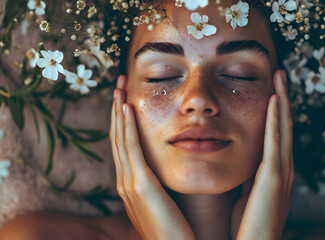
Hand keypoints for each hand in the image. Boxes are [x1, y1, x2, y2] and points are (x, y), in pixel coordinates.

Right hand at [109, 75, 194, 239]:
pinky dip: (127, 128)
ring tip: (119, 87)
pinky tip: (126, 108)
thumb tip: (159, 171)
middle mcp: (124, 180)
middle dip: (116, 109)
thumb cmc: (172, 228)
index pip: (122, 145)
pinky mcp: (140, 185)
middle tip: (118, 84)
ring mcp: (129, 183)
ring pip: (120, 139)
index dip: (120, 120)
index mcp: (130, 183)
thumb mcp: (160, 201)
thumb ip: (154, 185)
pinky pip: (131, 150)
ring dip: (118, 111)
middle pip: (116, 137)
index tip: (124, 98)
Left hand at [234, 70, 294, 239]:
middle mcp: (281, 169)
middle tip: (278, 74)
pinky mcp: (273, 180)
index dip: (275, 111)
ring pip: (282, 129)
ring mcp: (280, 174)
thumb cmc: (244, 225)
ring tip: (280, 78)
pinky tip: (275, 101)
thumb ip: (247, 176)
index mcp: (273, 172)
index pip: (275, 134)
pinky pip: (274, 144)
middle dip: (282, 99)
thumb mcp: (245, 194)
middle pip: (282, 127)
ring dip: (282, 102)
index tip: (269, 89)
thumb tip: (241, 163)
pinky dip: (275, 121)